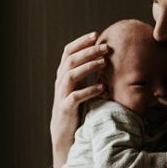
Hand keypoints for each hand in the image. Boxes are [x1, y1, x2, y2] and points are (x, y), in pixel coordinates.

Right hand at [51, 32, 108, 167]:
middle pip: (70, 60)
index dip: (81, 41)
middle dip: (88, 51)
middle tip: (106, 47)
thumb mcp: (80, 85)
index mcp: (63, 73)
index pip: (68, 51)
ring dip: (88, 67)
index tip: (96, 34)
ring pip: (70, 75)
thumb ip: (85, 71)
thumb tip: (103, 54)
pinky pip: (75, 97)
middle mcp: (60, 82)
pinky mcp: (66, 109)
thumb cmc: (76, 107)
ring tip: (104, 63)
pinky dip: (89, 91)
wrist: (65, 133)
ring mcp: (61, 95)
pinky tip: (102, 88)